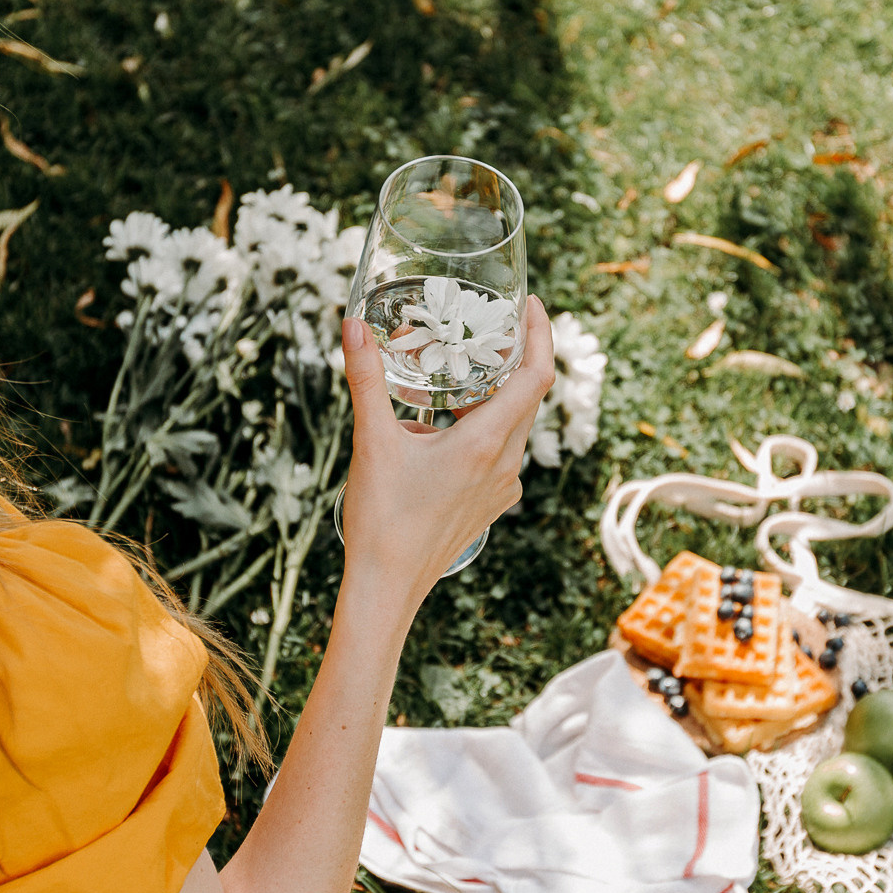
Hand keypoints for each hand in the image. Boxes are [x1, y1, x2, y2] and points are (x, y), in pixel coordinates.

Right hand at [337, 296, 554, 615]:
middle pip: (527, 397)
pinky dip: (483, 428)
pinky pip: (500, 454)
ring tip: (461, 374)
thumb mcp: (372, 441)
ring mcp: (502, 488)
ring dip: (494, 396)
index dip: (541, 335)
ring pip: (512, 427)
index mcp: (487, 444)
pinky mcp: (491, 505)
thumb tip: (352, 325)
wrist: (388, 587)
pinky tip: (445, 428)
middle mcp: (505, 464)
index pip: (536, 376)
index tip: (534, 305)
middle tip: (489, 328)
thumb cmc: (381, 519)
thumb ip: (365, 379)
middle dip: (513, 359)